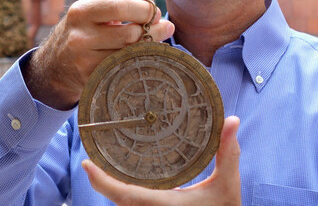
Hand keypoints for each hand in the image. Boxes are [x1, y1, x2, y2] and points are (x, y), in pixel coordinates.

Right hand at [24, 0, 173, 109]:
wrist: (52, 67)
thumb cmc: (80, 32)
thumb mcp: (93, 13)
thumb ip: (122, 3)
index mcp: (81, 12)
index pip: (121, 7)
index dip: (145, 9)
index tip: (156, 12)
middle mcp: (81, 36)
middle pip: (130, 33)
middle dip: (153, 30)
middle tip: (164, 27)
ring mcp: (85, 61)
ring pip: (130, 54)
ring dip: (149, 47)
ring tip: (157, 41)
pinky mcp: (92, 81)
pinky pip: (125, 70)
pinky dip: (137, 62)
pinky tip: (143, 56)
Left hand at [82, 116, 241, 205]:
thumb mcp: (227, 185)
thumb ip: (228, 154)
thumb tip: (232, 120)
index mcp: (164, 204)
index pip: (124, 195)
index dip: (102, 182)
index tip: (86, 165)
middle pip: (117, 200)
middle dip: (102, 182)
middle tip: (90, 160)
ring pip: (123, 205)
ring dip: (111, 189)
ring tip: (99, 166)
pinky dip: (123, 195)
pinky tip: (120, 181)